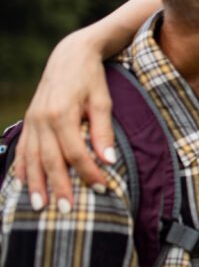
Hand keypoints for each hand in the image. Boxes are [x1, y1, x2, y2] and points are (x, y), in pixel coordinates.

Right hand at [14, 31, 113, 210]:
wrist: (70, 56)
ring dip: (36, 184)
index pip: (75, 153)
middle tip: (66, 211)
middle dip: (58, 187)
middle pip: (49, 160)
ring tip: (40, 207)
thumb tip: (109, 161)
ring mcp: (32, 120)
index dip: (88, 173)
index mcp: (62, 114)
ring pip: (31, 158)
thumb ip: (104, 132)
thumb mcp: (103, 101)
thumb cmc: (91, 79)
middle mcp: (42, 119)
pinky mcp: (29, 120)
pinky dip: (22, 167)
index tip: (101, 188)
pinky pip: (23, 148)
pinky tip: (23, 184)